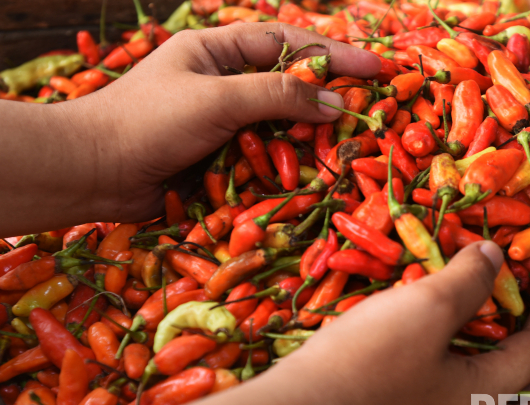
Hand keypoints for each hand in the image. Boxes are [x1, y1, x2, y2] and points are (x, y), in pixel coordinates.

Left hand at [64, 23, 379, 223]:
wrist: (95, 173)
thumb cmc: (148, 121)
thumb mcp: (217, 98)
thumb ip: (277, 97)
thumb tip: (336, 102)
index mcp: (216, 51)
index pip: (287, 43)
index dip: (333, 54)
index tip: (376, 68)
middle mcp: (221, 84)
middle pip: (288, 86)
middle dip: (327, 98)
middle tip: (370, 111)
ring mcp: (220, 124)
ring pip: (278, 127)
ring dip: (307, 138)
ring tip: (345, 147)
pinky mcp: (218, 161)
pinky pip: (261, 160)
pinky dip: (284, 167)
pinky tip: (308, 175)